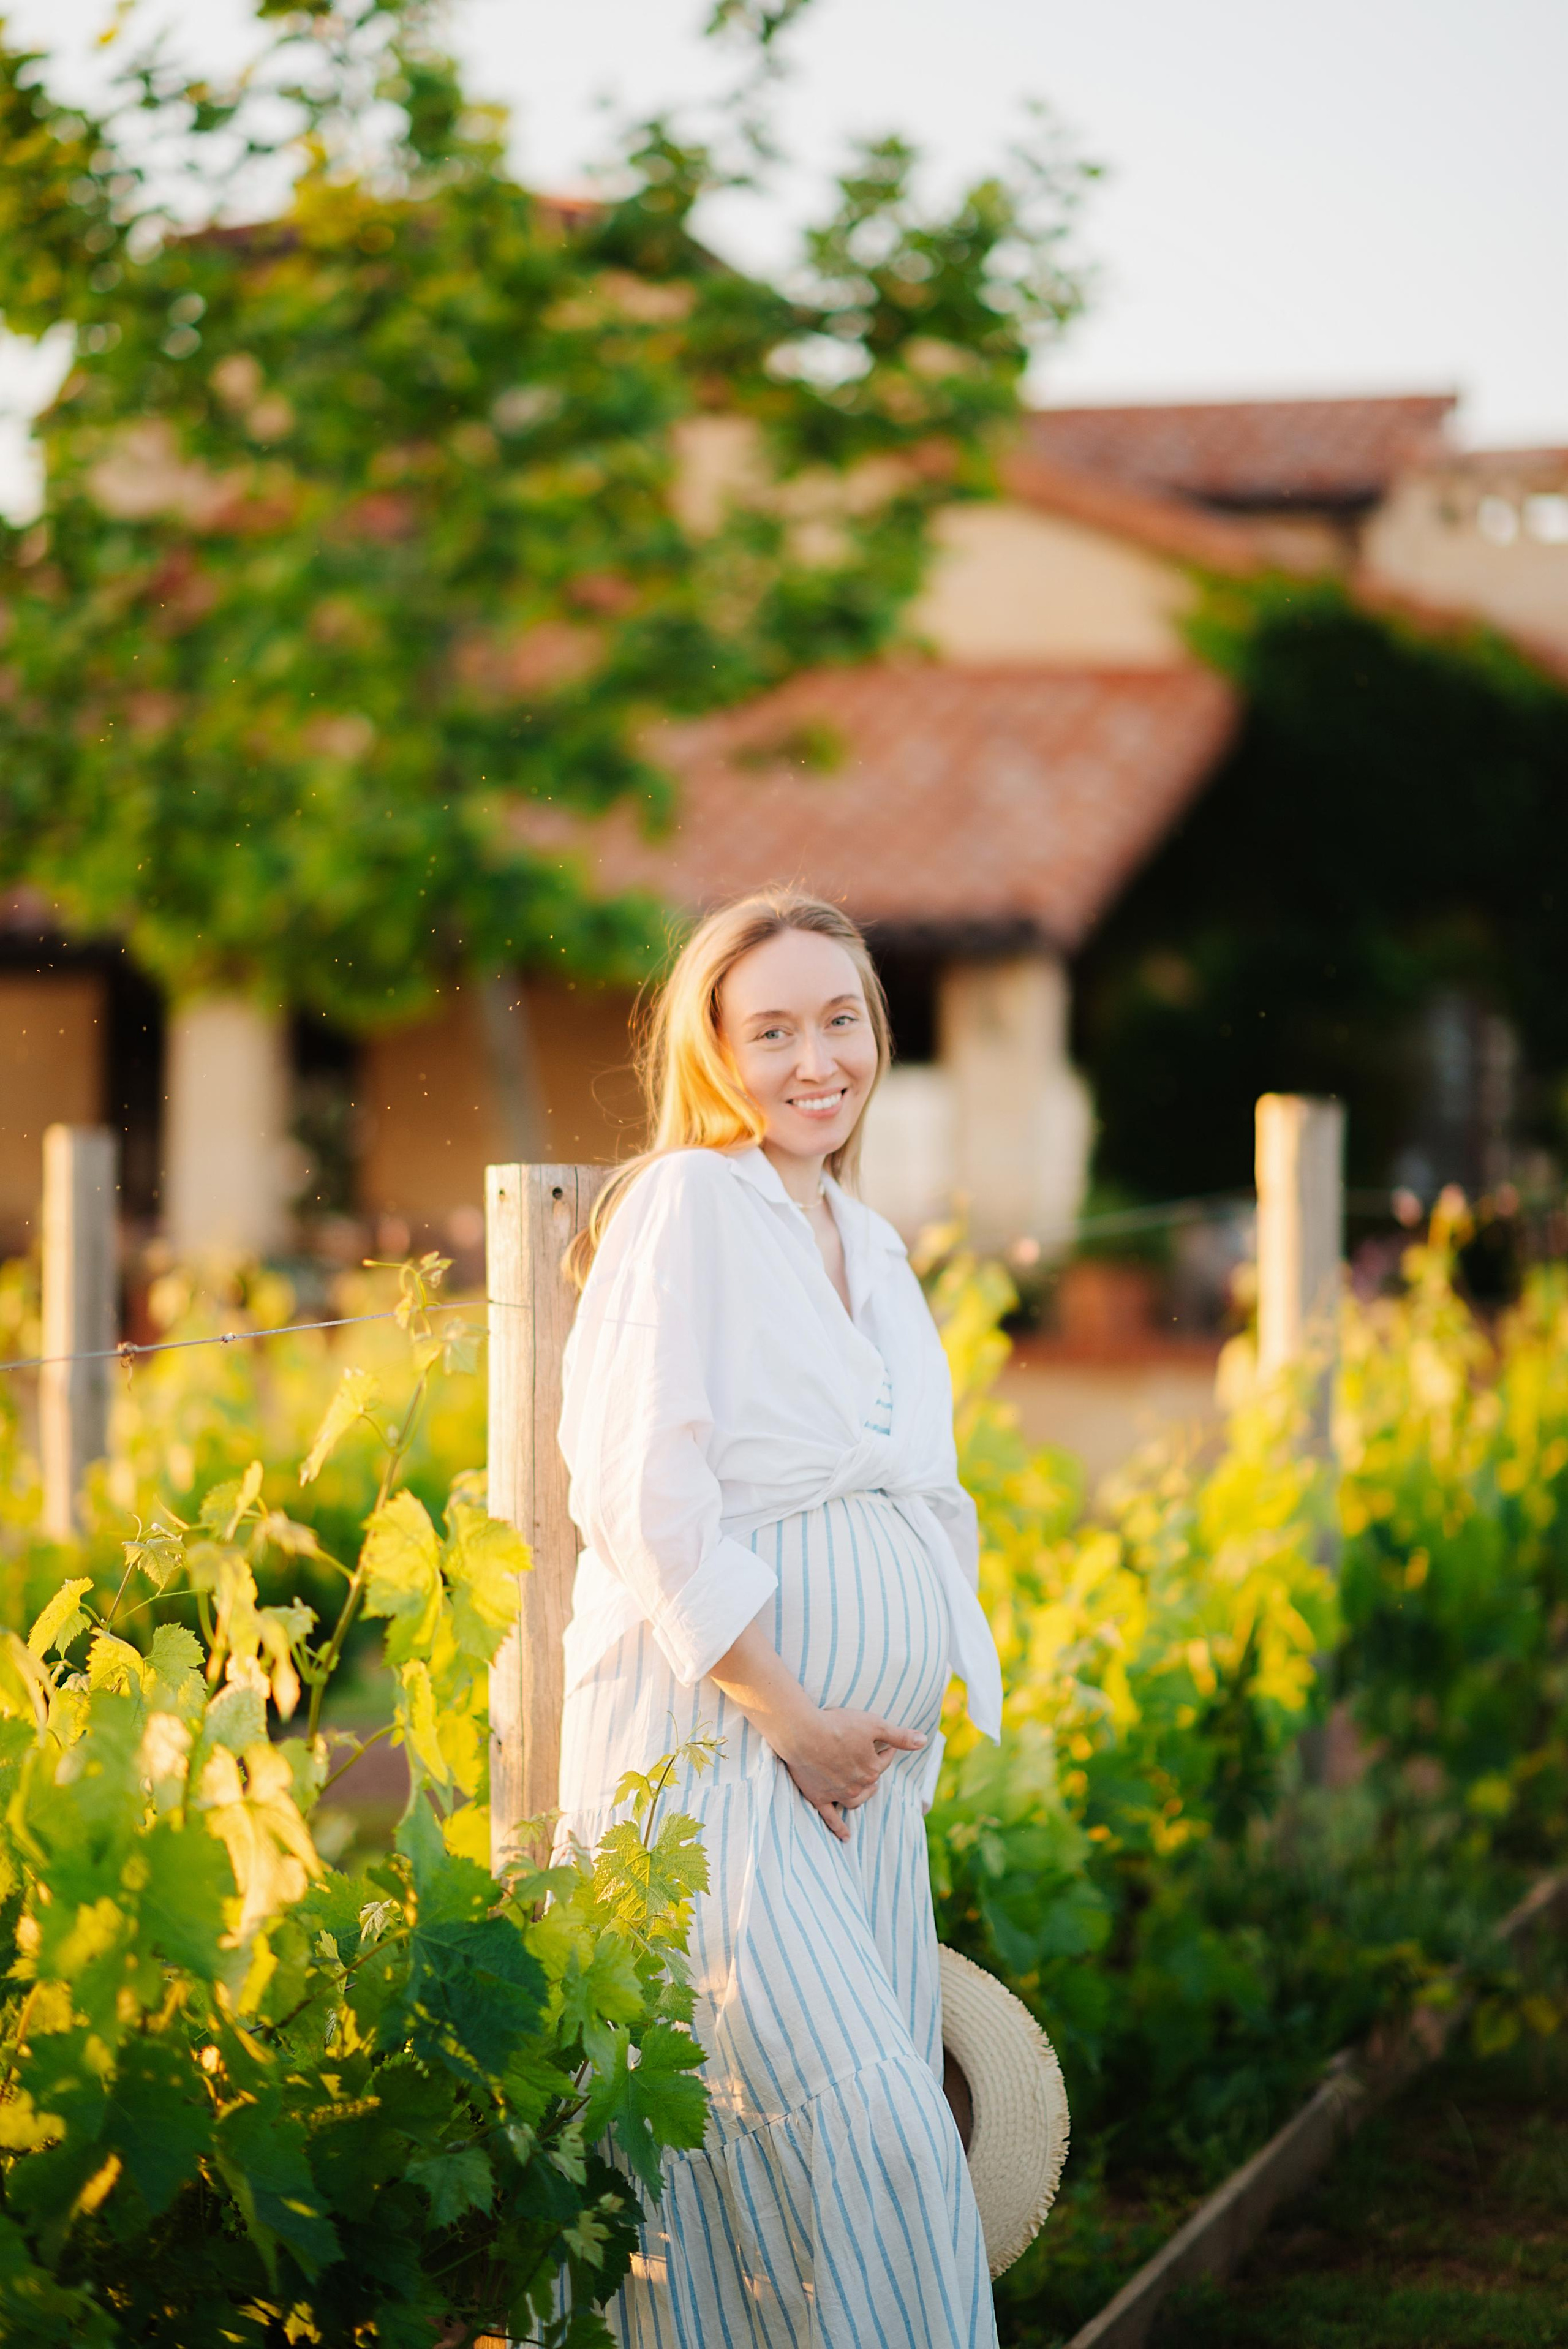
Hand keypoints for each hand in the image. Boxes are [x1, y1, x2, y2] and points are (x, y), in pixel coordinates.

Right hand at [707, 1616, 924, 1842]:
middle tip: (870, 1761)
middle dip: (873, 1772)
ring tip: (867, 1790)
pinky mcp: (818, 1798)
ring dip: (863, 1796)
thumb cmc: (837, 1725)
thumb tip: (924, 1741)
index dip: (885, 1749)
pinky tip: (846, 1837)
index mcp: (872, 1769)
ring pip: (856, 1801)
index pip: (884, 1760)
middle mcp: (857, 1786)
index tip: (882, 1742)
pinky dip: (839, 1828)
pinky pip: (831, 1818)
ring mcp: (837, 1794)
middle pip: (871, 1781)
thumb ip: (900, 1735)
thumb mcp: (873, 1724)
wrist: (802, 1733)